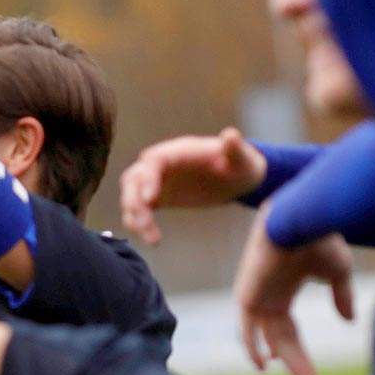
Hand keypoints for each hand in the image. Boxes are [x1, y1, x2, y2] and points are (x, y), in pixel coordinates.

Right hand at [120, 128, 267, 245]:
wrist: (237, 178)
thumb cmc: (241, 165)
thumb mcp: (242, 159)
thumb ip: (235, 148)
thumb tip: (230, 135)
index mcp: (179, 151)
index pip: (153, 161)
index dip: (148, 178)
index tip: (152, 200)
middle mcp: (162, 165)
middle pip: (133, 178)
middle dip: (133, 201)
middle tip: (144, 223)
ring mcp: (157, 181)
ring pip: (132, 196)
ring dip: (134, 216)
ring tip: (152, 237)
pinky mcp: (158, 198)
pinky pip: (138, 210)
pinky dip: (139, 224)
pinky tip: (154, 240)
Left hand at [232, 206, 353, 374]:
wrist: (300, 218)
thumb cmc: (319, 238)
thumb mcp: (337, 272)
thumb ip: (340, 296)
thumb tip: (348, 319)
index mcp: (283, 292)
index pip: (289, 331)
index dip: (299, 353)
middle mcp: (266, 298)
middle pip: (279, 339)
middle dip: (295, 361)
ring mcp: (254, 297)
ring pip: (265, 337)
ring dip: (279, 358)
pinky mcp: (246, 295)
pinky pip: (245, 328)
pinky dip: (251, 345)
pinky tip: (262, 363)